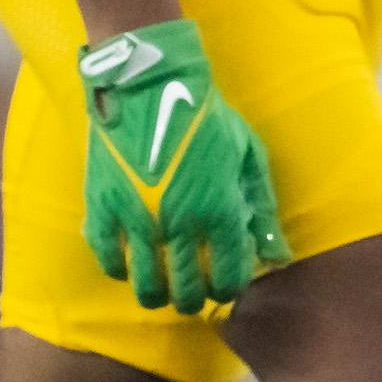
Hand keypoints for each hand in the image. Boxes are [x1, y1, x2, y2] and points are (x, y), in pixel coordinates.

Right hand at [78, 19, 291, 313]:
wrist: (149, 83)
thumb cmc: (206, 116)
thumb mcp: (247, 155)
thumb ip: (261, 208)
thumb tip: (278, 256)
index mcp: (220, 211)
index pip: (229, 278)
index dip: (228, 288)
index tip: (223, 282)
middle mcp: (180, 223)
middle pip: (188, 291)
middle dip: (194, 299)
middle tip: (192, 294)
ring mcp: (138, 219)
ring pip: (147, 286)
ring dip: (157, 296)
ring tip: (161, 291)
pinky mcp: (103, 208)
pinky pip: (108, 259)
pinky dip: (118, 270)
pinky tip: (127, 265)